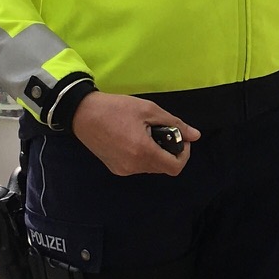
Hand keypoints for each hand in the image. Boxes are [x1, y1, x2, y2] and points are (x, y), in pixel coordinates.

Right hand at [71, 92, 199, 176]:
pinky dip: (143, 156)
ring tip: (146, 133)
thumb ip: (175, 124)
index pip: (175, 167)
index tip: (179, 139)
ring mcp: (123, 169)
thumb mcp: (149, 110)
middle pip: (163, 168)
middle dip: (170, 152)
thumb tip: (195, 136)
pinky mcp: (115, 168)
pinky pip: (137, 166)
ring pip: (151, 167)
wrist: (82, 113)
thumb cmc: (116, 108)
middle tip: (163, 132)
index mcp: (143, 152)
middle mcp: (133, 166)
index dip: (183, 154)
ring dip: (156, 153)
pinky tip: (134, 139)